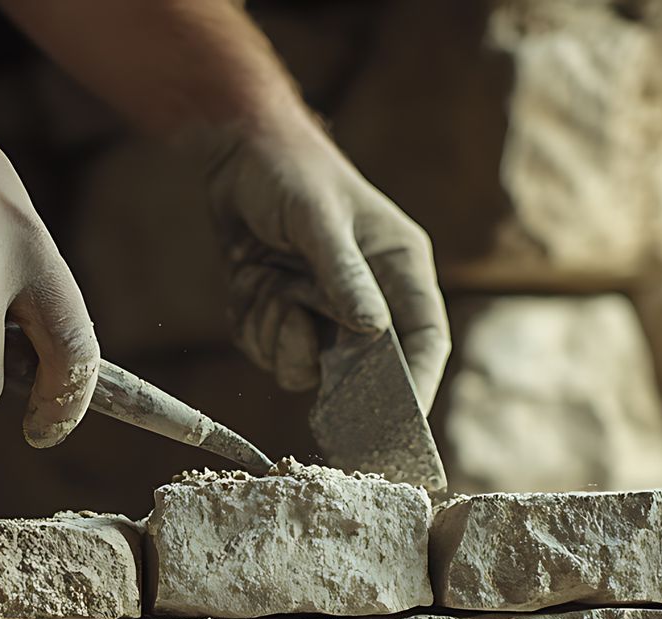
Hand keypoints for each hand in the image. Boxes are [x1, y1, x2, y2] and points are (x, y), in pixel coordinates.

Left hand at [204, 120, 449, 407]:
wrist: (235, 151)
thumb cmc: (290, 171)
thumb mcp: (318, 218)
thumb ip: (345, 275)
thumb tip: (374, 330)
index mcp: (399, 267)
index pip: (425, 338)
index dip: (418, 384)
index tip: (402, 423)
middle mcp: (368, 294)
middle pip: (365, 368)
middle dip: (333, 376)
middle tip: (320, 402)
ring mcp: (323, 308)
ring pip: (308, 365)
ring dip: (280, 335)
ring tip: (270, 284)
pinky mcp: (284, 313)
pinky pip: (271, 350)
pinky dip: (255, 326)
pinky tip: (250, 283)